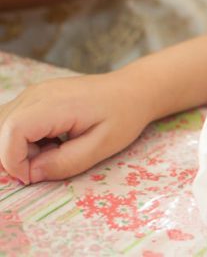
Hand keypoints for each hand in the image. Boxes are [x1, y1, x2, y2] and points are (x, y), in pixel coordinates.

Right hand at [0, 72, 149, 183]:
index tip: (35, 175)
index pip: (11, 131)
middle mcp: (37, 94)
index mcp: (54, 104)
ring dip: (17, 147)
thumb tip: (31, 174)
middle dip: (14, 156)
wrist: (133, 90)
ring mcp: (33, 93)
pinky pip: (13, 121)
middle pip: (0, 129)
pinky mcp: (34, 97)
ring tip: (52, 149)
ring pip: (3, 126)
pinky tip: (50, 141)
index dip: (13, 161)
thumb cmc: (123, 116)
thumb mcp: (101, 146)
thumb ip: (64, 163)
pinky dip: (22, 138)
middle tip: (49, 161)